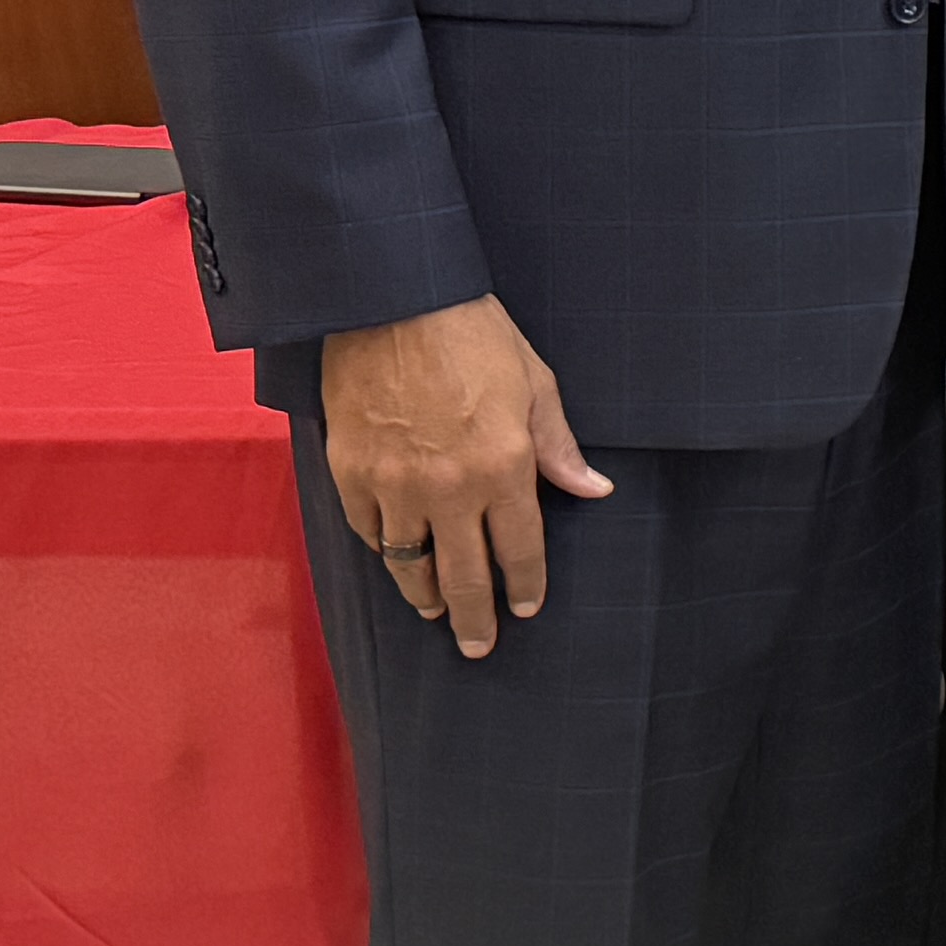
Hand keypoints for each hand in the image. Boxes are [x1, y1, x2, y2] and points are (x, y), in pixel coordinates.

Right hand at [318, 294, 607, 657]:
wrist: (390, 298)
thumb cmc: (472, 332)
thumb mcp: (534, 383)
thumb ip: (559, 446)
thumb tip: (594, 490)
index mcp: (504, 467)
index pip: (521, 550)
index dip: (524, 586)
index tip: (526, 608)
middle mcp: (450, 487)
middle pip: (463, 576)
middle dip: (475, 619)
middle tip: (479, 647)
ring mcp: (395, 483)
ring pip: (409, 563)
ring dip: (423, 593)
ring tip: (434, 611)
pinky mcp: (351, 471)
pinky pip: (368, 530)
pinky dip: (382, 549)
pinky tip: (395, 558)